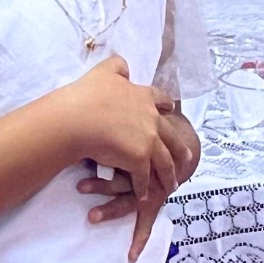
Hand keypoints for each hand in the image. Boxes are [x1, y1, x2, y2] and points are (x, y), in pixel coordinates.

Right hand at [57, 57, 167, 200]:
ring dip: (167, 174)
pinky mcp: (139, 159)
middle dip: (179, 149)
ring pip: (163, 161)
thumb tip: (125, 65)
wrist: (78, 119)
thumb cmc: (87, 95)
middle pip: (171, 137)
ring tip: (172, 184)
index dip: (166, 107)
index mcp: (143, 97)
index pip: (161, 101)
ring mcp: (148, 140)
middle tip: (186, 159)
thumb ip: (117, 66)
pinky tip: (145, 197)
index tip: (172, 111)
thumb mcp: (104, 72)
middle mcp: (151, 119)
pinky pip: (144, 177)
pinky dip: (144, 189)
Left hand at [78, 105, 200, 260]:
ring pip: (131, 201)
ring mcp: (152, 187)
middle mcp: (147, 167)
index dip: (100, 153)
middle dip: (102, 182)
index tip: (80, 157)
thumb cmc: (153, 126)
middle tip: (80, 185)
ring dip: (111, 210)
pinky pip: (146, 223)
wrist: (183, 142)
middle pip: (125, 176)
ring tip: (92, 217)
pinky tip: (131, 257)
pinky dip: (139, 239)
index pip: (120, 149)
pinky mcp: (154, 201)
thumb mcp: (142, 110)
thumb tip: (102, 78)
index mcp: (139, 145)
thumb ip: (120, 96)